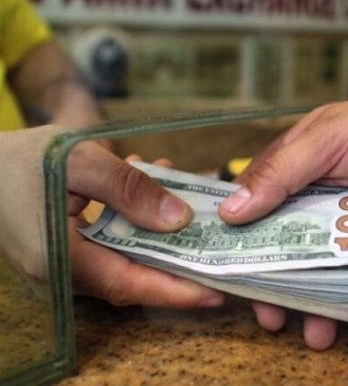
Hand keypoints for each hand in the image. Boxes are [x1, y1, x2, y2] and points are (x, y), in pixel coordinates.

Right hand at [0, 125, 223, 307]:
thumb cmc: (22, 161)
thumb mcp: (78, 161)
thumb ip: (126, 188)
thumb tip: (177, 219)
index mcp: (61, 259)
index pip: (129, 284)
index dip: (175, 290)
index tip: (216, 291)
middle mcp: (63, 274)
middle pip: (133, 277)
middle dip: (178, 263)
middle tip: (219, 251)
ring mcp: (64, 268)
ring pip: (125, 259)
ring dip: (159, 234)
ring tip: (187, 200)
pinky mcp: (67, 255)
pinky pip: (111, 246)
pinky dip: (136, 224)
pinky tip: (150, 187)